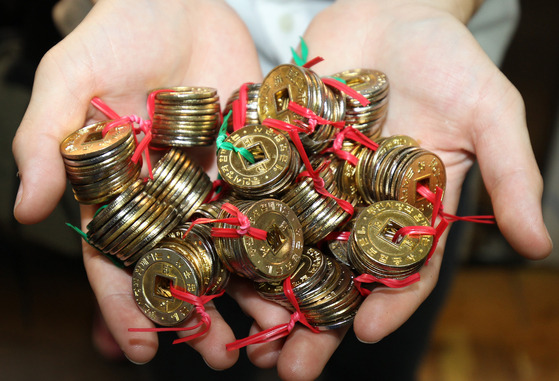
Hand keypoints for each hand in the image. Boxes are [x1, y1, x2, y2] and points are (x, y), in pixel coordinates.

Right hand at [12, 0, 262, 367]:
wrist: (179, 0)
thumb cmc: (116, 33)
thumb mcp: (69, 80)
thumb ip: (46, 141)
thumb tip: (25, 210)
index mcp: (120, 192)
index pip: (118, 260)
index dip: (128, 305)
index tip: (143, 348)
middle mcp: (169, 198)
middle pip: (184, 268)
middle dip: (201, 314)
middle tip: (220, 357)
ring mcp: (215, 183)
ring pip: (234, 250)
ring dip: (252, 293)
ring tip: (273, 335)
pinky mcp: (255, 162)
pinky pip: (272, 208)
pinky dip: (288, 242)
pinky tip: (306, 273)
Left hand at [242, 0, 552, 378]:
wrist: (397, 7)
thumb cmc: (449, 60)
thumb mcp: (491, 115)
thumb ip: (511, 176)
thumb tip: (540, 245)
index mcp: (409, 207)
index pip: (401, 268)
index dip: (387, 303)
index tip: (368, 336)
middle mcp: (360, 204)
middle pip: (336, 273)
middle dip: (315, 322)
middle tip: (288, 371)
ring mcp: (318, 180)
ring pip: (291, 245)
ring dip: (269, 291)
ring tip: (247, 334)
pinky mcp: (283, 151)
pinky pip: (259, 191)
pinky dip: (239, 225)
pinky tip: (217, 258)